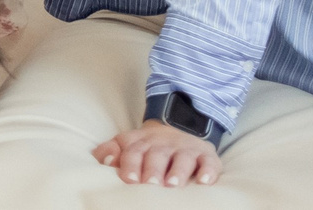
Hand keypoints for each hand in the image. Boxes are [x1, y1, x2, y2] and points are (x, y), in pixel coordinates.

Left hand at [93, 121, 222, 186]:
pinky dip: (208, 171)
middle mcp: (163, 144)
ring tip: (173, 184)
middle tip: (150, 184)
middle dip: (152, 170)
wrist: (179, 128)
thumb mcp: (126, 144)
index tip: (128, 179)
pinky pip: (209, 162)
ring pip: (182, 158)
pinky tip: (204, 182)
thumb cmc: (147, 147)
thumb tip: (103, 160)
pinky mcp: (206, 155)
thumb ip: (109, 152)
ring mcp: (186, 149)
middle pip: (156, 155)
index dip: (129, 164)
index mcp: (140, 141)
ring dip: (178, 171)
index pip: (132, 151)